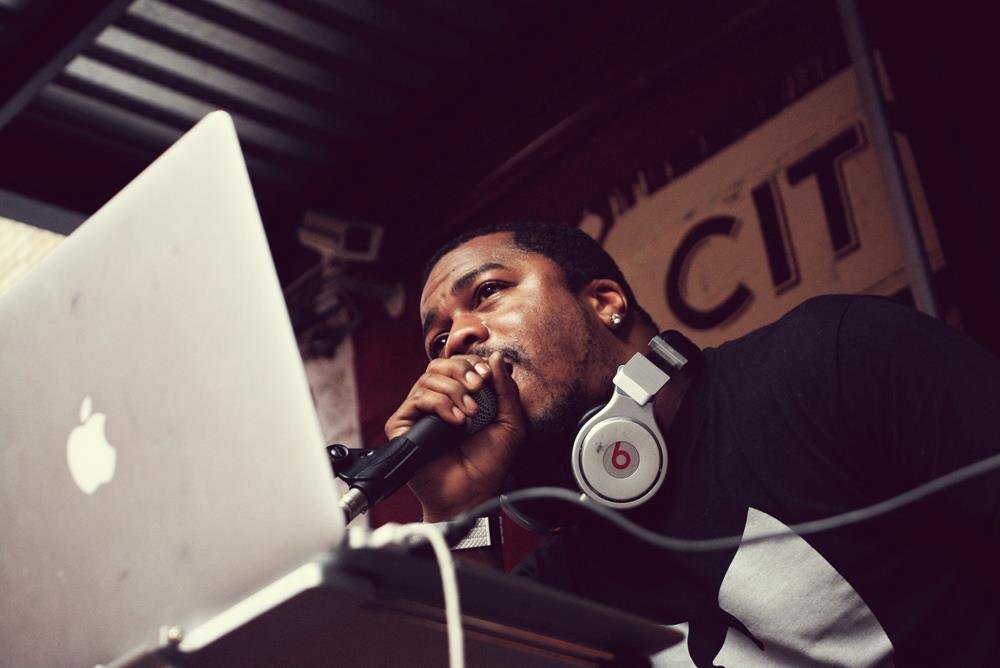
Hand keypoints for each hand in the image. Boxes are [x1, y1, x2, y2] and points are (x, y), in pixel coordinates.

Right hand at [384, 351, 525, 520]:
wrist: (472, 495)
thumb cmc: (489, 465)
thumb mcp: (509, 422)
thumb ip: (506, 389)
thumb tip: (495, 356)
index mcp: (458, 398)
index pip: (457, 363)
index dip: (472, 363)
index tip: (487, 377)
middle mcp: (436, 402)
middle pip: (439, 364)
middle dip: (462, 371)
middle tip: (478, 388)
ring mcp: (418, 414)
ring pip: (428, 378)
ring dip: (454, 391)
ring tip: (470, 414)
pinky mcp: (402, 426)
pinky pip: (417, 398)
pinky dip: (440, 404)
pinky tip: (455, 422)